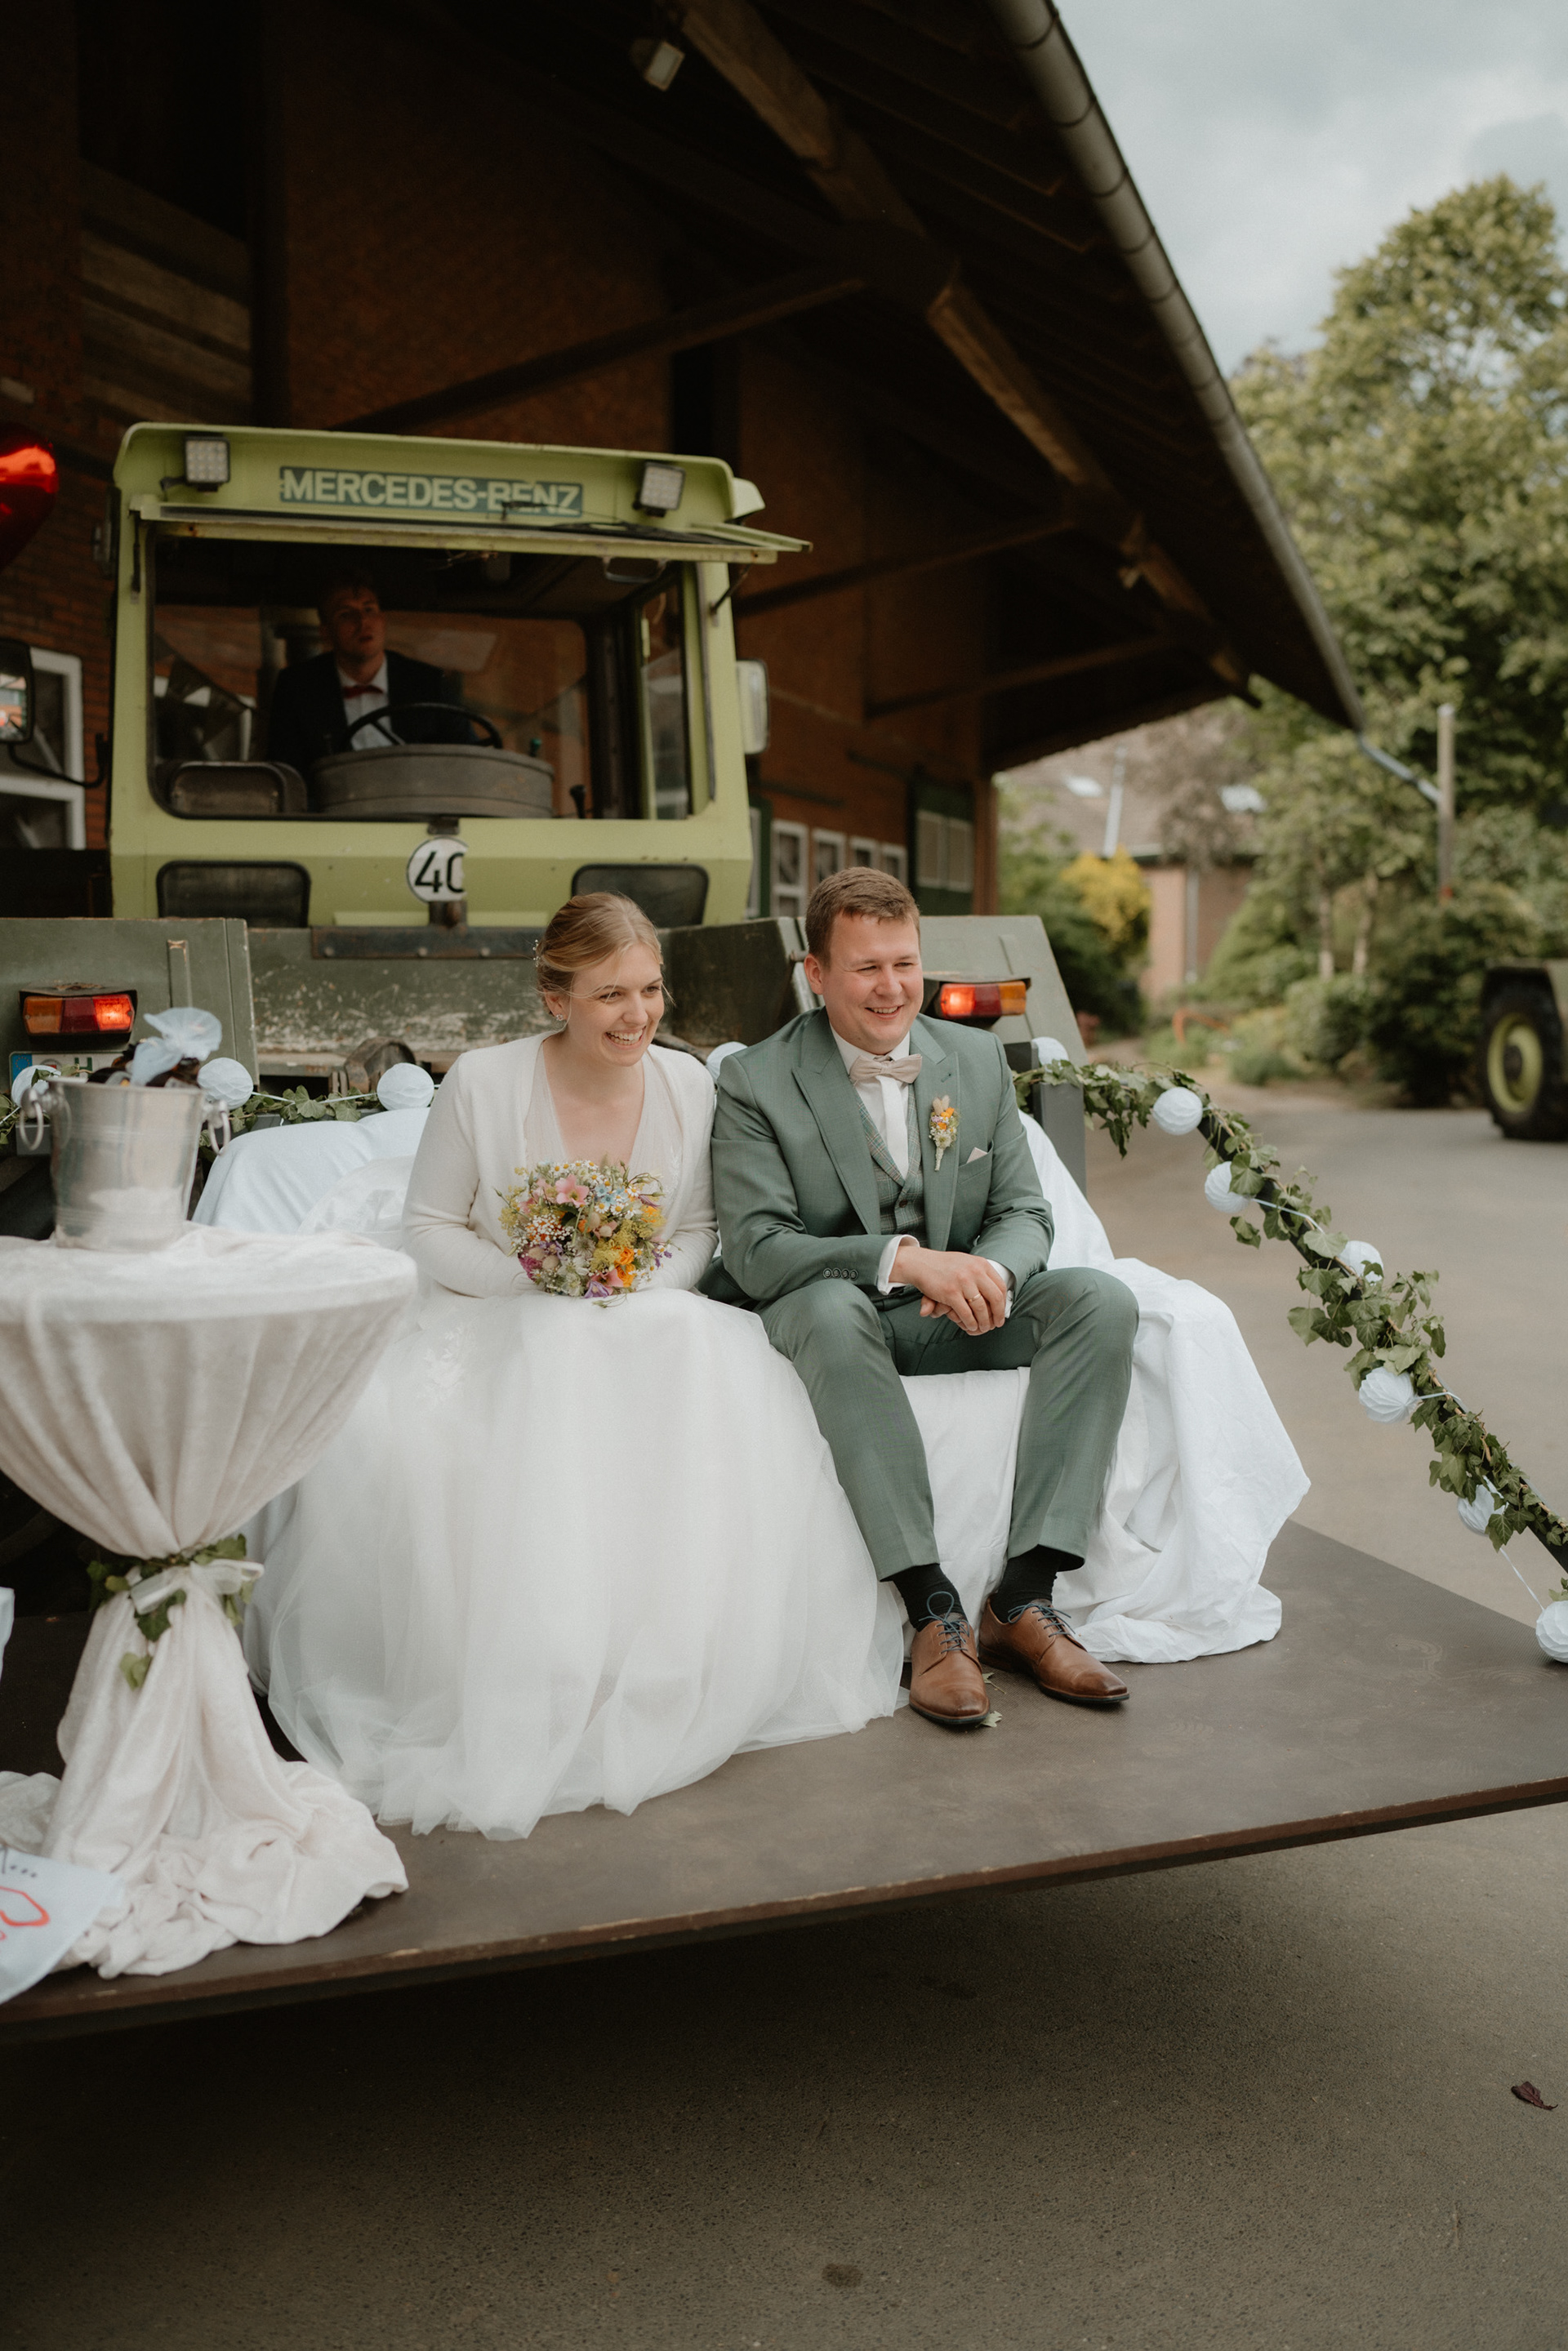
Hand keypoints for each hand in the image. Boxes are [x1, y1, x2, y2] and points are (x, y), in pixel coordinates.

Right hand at [892, 1241, 1007, 1334]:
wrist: (921, 1263)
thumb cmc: (945, 1266)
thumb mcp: (967, 1264)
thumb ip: (982, 1275)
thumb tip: (1000, 1292)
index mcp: (981, 1264)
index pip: (1000, 1286)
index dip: (1003, 1302)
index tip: (1001, 1312)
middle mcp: (975, 1271)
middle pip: (995, 1298)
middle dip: (998, 1314)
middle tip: (997, 1324)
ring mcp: (963, 1281)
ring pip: (981, 1308)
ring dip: (984, 1322)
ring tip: (983, 1328)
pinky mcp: (950, 1292)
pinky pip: (966, 1313)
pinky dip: (971, 1322)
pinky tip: (971, 1326)